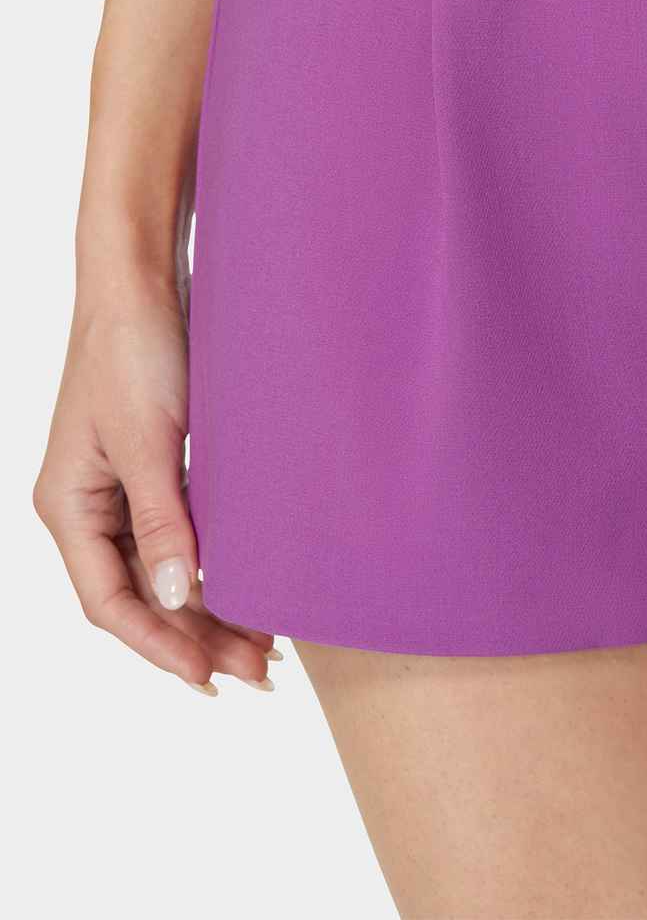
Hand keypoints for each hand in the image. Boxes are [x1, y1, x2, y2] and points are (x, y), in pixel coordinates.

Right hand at [34, 279, 277, 693]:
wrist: (144, 279)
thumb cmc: (134, 349)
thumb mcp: (148, 440)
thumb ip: (161, 520)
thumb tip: (177, 598)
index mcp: (68, 507)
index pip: (110, 604)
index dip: (161, 647)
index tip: (214, 678)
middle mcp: (88, 508)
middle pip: (141, 597)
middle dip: (197, 638)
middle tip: (262, 673)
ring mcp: (121, 490)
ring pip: (163, 573)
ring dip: (211, 610)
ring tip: (267, 647)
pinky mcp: (155, 469)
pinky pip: (179, 537)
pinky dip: (214, 566)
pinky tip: (252, 587)